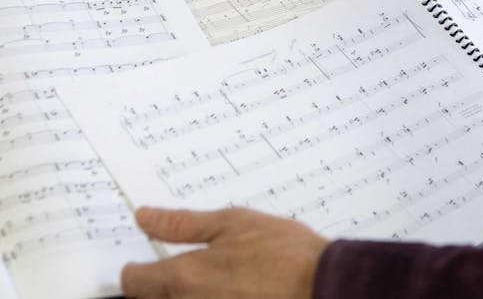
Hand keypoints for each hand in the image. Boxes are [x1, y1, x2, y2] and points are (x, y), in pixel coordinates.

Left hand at [121, 207, 328, 298]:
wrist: (323, 286)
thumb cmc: (284, 253)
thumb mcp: (233, 223)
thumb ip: (183, 224)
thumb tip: (145, 217)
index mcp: (183, 279)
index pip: (134, 281)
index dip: (136, 267)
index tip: (144, 260)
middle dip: (162, 285)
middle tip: (194, 266)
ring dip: (189, 293)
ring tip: (225, 278)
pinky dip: (215, 298)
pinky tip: (237, 291)